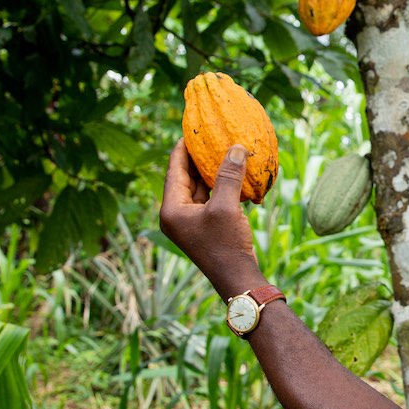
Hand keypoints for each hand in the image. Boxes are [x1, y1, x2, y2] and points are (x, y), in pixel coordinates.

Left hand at [159, 139, 264, 298]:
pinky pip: (209, 199)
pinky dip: (220, 186)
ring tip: (223, 149)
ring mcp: (190, 221)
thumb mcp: (226, 207)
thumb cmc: (226, 244)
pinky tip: (234, 173)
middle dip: (199, 157)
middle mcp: (176, 214)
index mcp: (171, 209)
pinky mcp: (204, 226)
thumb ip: (229, 176)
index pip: (174, 169)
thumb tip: (236, 148)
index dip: (183, 147)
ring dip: (212, 171)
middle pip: (185, 177)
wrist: (236, 279)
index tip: (192, 129)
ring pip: (198, 188)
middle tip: (210, 136)